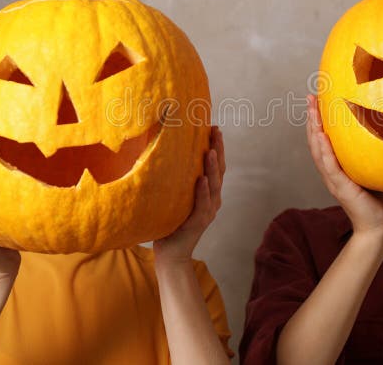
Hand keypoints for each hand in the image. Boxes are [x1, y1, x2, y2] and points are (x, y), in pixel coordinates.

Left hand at [153, 127, 224, 265]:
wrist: (170, 254)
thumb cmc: (170, 224)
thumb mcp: (175, 197)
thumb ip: (176, 180)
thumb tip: (162, 154)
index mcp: (208, 193)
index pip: (216, 166)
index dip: (217, 147)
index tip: (214, 128)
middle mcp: (212, 201)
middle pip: (220, 171)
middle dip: (219, 150)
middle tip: (216, 131)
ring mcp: (208, 212)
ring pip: (214, 185)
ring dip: (213, 168)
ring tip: (211, 151)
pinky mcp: (199, 223)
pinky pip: (203, 205)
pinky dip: (203, 192)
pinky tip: (203, 180)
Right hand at [307, 95, 382, 244]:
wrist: (377, 227)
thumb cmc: (378, 199)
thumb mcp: (373, 169)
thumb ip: (371, 153)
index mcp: (336, 167)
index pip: (322, 139)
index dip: (318, 119)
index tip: (317, 99)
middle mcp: (330, 171)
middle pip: (315, 140)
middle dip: (312, 118)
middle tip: (310, 97)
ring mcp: (333, 180)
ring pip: (318, 150)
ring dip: (314, 129)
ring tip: (311, 110)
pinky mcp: (341, 188)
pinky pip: (329, 166)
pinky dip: (324, 150)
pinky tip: (322, 136)